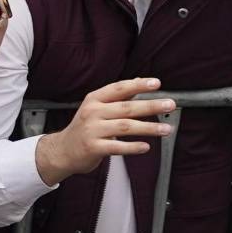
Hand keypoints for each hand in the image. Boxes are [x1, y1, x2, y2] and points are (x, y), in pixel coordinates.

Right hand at [34, 77, 174, 184]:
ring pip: (125, 127)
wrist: (62, 150)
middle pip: (126, 108)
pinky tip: (146, 147)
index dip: (138, 85)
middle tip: (169, 104)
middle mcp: (92, 113)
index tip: (156, 83)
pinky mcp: (93, 148)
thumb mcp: (96, 108)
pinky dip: (133, 147)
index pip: (119, 88)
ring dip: (148, 128)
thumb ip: (118, 96)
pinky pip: (117, 147)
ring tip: (166, 129)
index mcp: (94, 100)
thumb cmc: (84, 128)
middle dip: (150, 106)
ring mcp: (92, 130)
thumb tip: (140, 81)